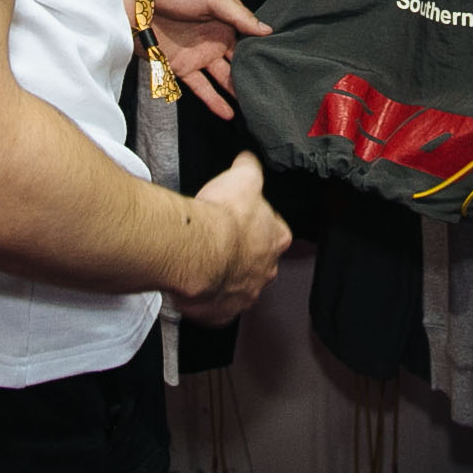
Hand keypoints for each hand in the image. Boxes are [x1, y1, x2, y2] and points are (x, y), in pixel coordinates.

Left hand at [149, 0, 269, 119]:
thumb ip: (238, 15)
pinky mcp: (180, 67)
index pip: (248, 38)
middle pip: (237, 61)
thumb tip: (266, 31)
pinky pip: (200, 87)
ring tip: (254, 108)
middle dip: (251, 75)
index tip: (278, 66)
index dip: (261, 51)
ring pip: (222, 77)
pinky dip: (213, 101)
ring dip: (235, 92)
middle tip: (271, 92)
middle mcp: (214, 37)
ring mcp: (197, 54)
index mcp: (224, 18)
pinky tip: (228, 113)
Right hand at [169, 151, 290, 323]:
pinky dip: (209, 301)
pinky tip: (197, 287)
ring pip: (239, 287)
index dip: (258, 226)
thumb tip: (249, 160)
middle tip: (221, 243)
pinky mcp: (223, 312)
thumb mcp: (242, 177)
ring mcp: (245, 294)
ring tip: (205, 265)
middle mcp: (266, 270)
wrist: (196, 251)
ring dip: (226, 278)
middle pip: (259, 262)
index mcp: (276, 238)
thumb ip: (249, 168)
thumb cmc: (221, 218)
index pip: (275, 232)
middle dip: (243, 255)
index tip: (241, 221)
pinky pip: (218, 309)